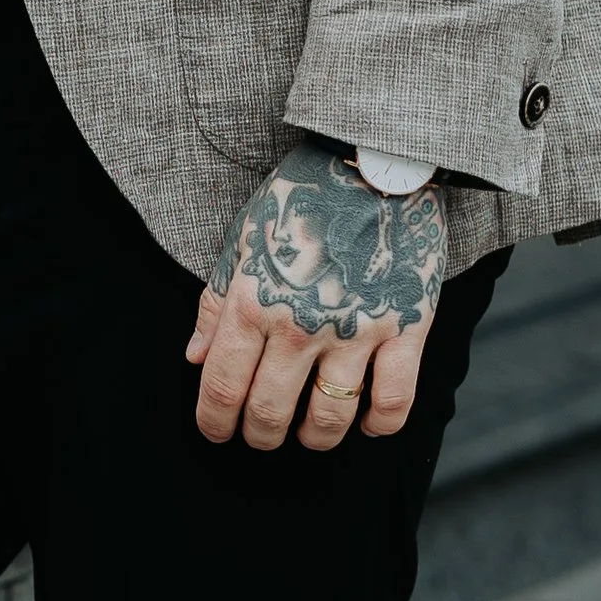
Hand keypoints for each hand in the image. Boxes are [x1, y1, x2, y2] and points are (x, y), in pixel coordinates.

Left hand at [187, 141, 446, 452]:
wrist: (374, 163)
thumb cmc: (301, 199)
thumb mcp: (243, 240)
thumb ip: (216, 303)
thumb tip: (195, 358)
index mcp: (253, 301)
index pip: (223, 385)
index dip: (213, 421)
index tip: (215, 431)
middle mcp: (300, 324)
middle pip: (270, 412)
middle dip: (259, 435)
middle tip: (259, 436)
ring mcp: (355, 330)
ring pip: (329, 418)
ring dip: (314, 438)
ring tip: (308, 434)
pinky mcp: (405, 328)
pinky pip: (394, 401)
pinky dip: (378, 425)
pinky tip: (366, 423)